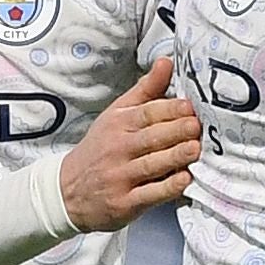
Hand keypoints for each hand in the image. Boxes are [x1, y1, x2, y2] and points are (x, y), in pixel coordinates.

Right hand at [59, 54, 202, 231]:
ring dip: (175, 156)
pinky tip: (184, 180)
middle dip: (176, 131)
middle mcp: (118, 149)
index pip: (146, 113)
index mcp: (118, 124)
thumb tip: (166, 62)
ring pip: (152, 164)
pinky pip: (149, 194)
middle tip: (197, 126)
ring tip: (195, 149)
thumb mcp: (116, 115)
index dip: (170, 109)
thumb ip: (145, 90)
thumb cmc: (99, 150)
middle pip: (151, 137)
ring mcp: (120, 177)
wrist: (67, 191)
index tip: (189, 107)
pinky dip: (168, 188)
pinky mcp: (125, 202)